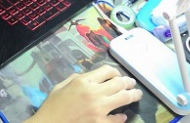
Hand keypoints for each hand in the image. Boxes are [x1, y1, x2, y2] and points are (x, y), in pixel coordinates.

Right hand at [28, 65, 142, 122]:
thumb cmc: (52, 105)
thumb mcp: (61, 86)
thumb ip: (75, 79)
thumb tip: (87, 76)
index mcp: (83, 81)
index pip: (107, 71)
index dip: (115, 71)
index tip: (118, 75)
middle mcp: (94, 92)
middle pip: (119, 83)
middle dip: (128, 82)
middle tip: (132, 83)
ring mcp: (99, 109)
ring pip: (124, 98)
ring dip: (133, 95)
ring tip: (137, 94)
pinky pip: (117, 119)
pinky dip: (121, 117)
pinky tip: (122, 116)